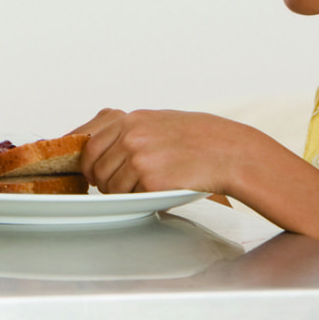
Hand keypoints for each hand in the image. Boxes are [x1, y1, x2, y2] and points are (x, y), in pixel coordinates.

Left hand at [74, 107, 274, 196]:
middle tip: (119, 186)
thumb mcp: (158, 122)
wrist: (229, 152)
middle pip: (96, 169)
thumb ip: (129, 132)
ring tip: (146, 186)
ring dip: (123, 193)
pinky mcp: (152, 181)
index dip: (89, 164)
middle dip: (103, 182)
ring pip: (111, 187)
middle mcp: (131, 137)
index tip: (93, 174)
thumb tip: (101, 149)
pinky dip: (142, 198)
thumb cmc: (198, 139)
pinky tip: (160, 189)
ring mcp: (140, 159)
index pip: (90, 146)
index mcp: (131, 121)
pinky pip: (132, 198)